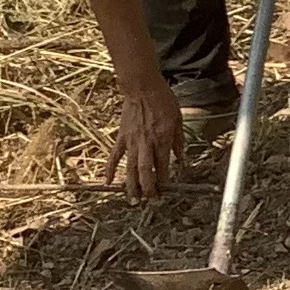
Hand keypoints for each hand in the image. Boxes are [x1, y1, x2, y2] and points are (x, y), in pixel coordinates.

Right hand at [109, 74, 187, 199]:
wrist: (142, 87)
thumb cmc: (162, 101)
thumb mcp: (178, 120)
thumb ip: (179, 142)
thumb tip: (182, 160)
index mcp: (162, 140)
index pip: (163, 168)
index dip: (164, 183)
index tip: (165, 193)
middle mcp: (146, 144)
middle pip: (145, 173)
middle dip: (148, 190)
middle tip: (150, 202)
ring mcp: (132, 142)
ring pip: (130, 169)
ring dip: (131, 186)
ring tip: (133, 201)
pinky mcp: (121, 137)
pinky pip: (114, 156)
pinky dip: (110, 170)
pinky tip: (108, 182)